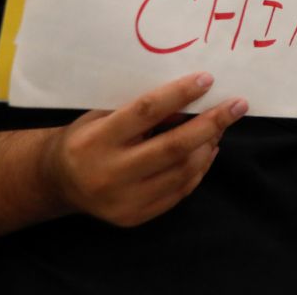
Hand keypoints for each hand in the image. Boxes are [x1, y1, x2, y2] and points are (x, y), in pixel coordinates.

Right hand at [43, 72, 246, 227]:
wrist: (58, 181)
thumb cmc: (88, 136)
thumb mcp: (104, 114)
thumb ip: (141, 109)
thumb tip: (193, 96)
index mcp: (96, 140)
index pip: (146, 112)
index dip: (180, 94)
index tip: (208, 79)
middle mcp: (109, 173)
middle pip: (173, 147)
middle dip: (211, 123)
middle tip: (238, 105)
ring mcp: (123, 200)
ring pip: (182, 171)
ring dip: (208, 145)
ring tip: (221, 126)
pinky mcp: (134, 217)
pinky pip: (179, 191)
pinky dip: (199, 168)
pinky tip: (207, 149)